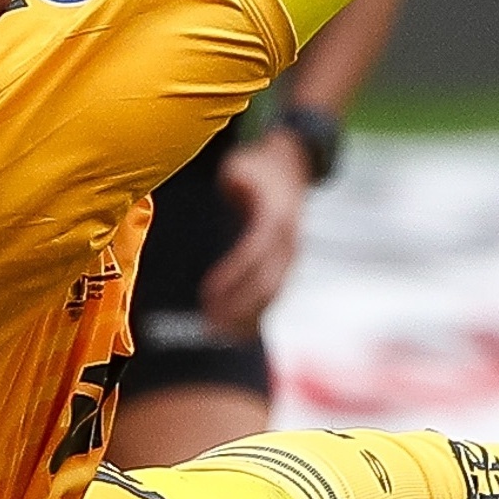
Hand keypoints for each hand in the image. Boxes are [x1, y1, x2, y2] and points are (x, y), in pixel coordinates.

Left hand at [198, 128, 313, 338]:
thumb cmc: (257, 167)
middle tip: (208, 326)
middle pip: (265, 283)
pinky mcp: (286, 264)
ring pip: (272, 294)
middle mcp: (287, 242)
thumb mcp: (243, 165)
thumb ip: (238, 177)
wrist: (291, 165)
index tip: (207, 294)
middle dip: (238, 308)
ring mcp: (290, 255)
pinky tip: (236, 334)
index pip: (253, 254)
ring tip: (217, 334)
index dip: (232, 277)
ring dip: (246, 317)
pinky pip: (274, 295)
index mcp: (275, 218)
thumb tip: (233, 184)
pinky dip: (257, 316)